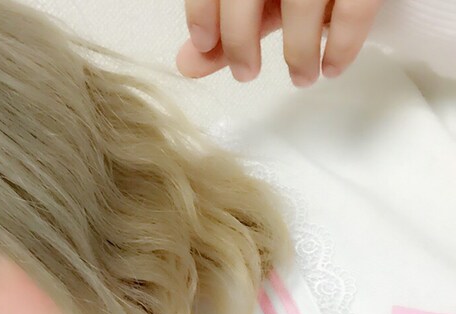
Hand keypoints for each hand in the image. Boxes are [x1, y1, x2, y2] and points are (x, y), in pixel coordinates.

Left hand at [177, 0, 385, 86]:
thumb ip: (227, 25)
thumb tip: (187, 65)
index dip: (202, 8)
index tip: (203, 42)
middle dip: (239, 38)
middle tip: (246, 73)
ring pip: (303, 0)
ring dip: (298, 50)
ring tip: (302, 78)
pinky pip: (354, 7)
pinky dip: (342, 44)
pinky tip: (332, 67)